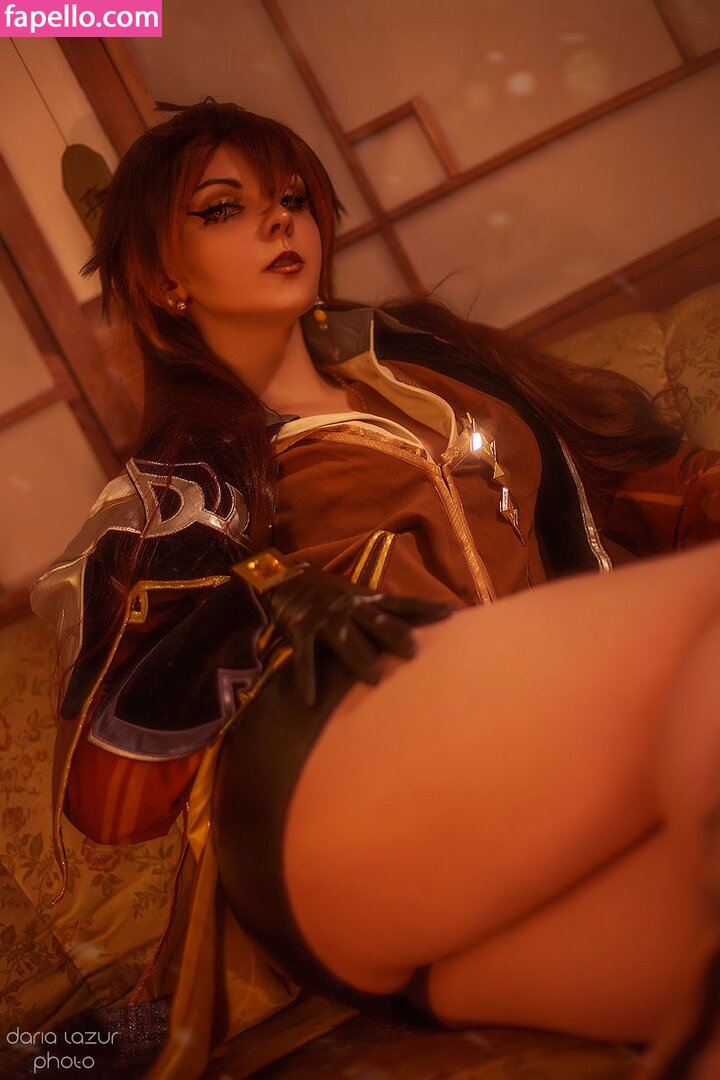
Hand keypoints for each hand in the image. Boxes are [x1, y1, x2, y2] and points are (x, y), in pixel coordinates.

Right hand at [233, 551, 452, 705]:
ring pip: (345, 638)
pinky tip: (311, 699)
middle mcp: (350, 607)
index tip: (451, 614)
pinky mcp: (301, 629)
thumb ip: (389, 613)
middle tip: (412, 652)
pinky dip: (307, 678)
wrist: (287, 580)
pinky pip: (305, 656)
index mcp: (368, 600)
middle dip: (394, 635)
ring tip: (374, 679)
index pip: (403, 604)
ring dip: (359, 657)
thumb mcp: (362, 599)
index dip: (426, 609)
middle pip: (376, 621)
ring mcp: (325, 618)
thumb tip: (431, 622)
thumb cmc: (333, 597)